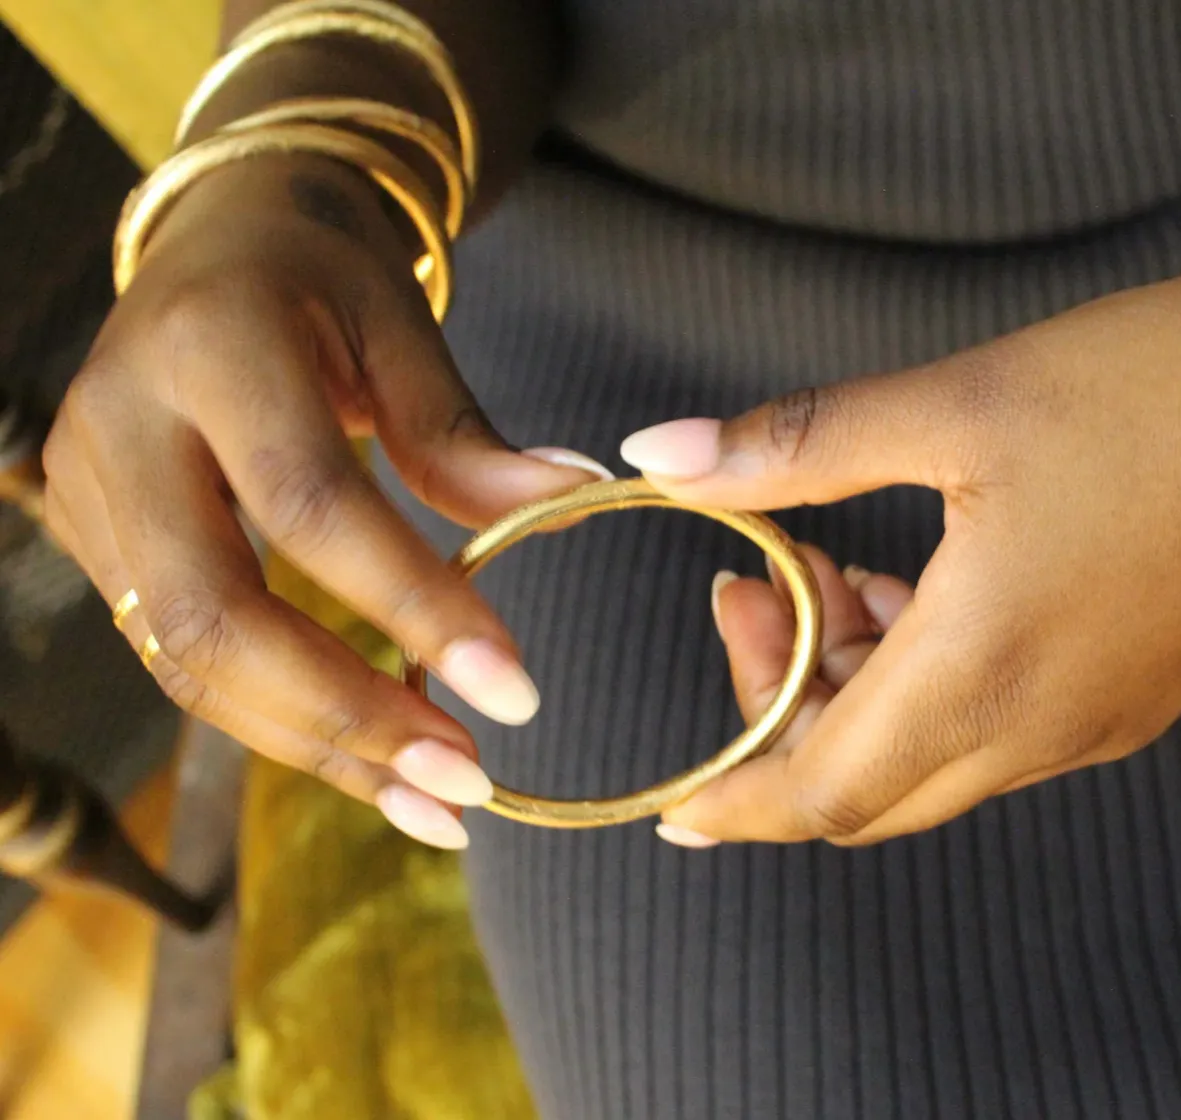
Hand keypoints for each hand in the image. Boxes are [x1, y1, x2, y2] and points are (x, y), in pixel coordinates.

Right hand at [42, 153, 607, 848]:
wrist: (213, 243)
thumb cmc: (318, 273)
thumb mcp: (399, 327)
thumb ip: (466, 436)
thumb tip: (576, 502)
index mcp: (209, 345)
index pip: (310, 502)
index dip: (413, 605)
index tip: (515, 692)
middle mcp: (122, 423)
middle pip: (217, 615)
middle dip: (347, 717)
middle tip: (463, 784)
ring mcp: (90, 489)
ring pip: (188, 663)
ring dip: (315, 745)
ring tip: (429, 801)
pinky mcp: (93, 539)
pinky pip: (182, 657)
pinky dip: (278, 718)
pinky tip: (366, 756)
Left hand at [624, 256, 1180, 844]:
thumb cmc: (1166, 391)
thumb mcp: (957, 404)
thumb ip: (796, 446)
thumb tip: (663, 454)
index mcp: (985, 671)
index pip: (820, 792)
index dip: (734, 802)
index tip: (674, 803)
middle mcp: (1041, 728)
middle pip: (863, 788)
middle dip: (779, 708)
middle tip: (752, 586)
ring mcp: (1093, 721)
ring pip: (926, 759)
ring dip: (850, 686)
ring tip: (830, 565)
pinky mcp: (1129, 693)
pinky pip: (990, 730)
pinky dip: (921, 681)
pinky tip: (912, 583)